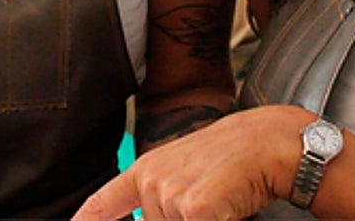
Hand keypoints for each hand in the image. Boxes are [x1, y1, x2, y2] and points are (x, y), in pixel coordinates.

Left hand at [73, 106, 308, 220]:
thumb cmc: (232, 158)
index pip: (105, 202)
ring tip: (219, 202)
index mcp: (146, 169)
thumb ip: (159, 196)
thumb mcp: (187, 171)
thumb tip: (150, 215)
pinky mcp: (193, 210)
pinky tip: (228, 208)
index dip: (87, 219)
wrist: (266, 142)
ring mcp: (169, 195)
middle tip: (205, 202)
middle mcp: (151, 181)